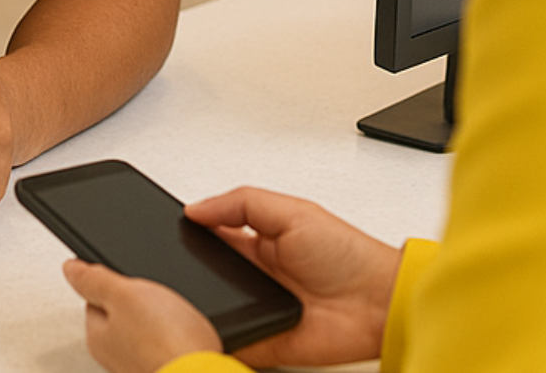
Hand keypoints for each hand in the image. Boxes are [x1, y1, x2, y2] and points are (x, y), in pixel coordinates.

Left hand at [63, 259, 221, 372]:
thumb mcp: (123, 294)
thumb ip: (94, 279)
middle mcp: (116, 356)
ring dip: (164, 319)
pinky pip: (170, 341)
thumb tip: (69, 268)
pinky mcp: (166, 366)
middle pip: (125, 313)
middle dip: (143, 301)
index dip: (117, 283)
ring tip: (176, 318)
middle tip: (158, 301)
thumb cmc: (165, 341)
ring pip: (150, 327)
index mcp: (97, 336)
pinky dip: (178, 334)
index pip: (96, 297)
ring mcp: (142, 363)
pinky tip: (187, 334)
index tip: (130, 281)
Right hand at [185, 187, 401, 367]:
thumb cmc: (347, 252)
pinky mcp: (266, 342)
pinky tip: (208, 329)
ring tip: (187, 300)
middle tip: (172, 269)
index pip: (213, 234)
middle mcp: (256, 274)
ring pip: (216, 308)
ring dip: (203, 305)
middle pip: (209, 272)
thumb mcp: (292, 211)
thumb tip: (196, 209)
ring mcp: (260, 309)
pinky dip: (220, 338)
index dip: (192, 232)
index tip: (166, 230)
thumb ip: (242, 204)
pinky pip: (235, 341)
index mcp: (259, 239)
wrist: (378, 303)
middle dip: (191, 271)